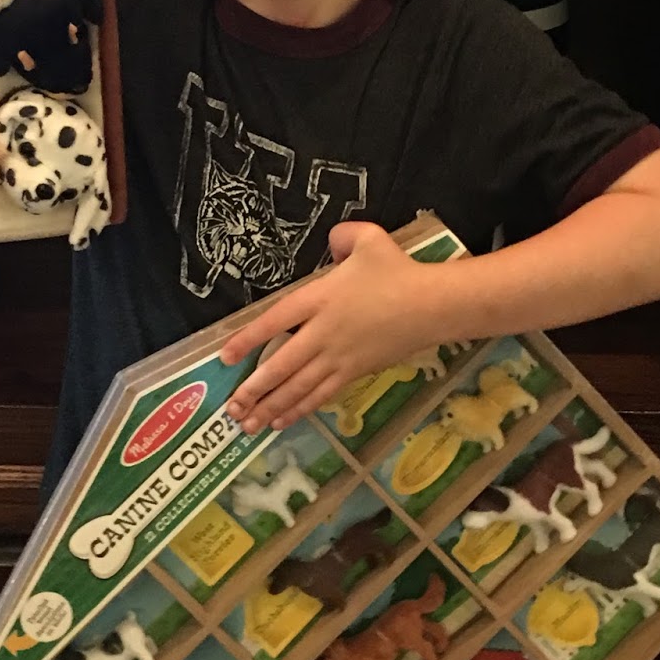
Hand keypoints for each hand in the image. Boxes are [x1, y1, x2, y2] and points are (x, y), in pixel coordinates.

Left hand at [220, 222, 446, 432]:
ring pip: (298, 387)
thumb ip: (342, 237)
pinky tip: (281, 421)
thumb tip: (330, 244)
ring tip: (247, 423)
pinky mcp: (355, 373)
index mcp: (320, 298)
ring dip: (271, 406)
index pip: (275, 321)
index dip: (248, 340)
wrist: (433, 305)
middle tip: (230, 407)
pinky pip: (321, 395)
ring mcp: (339, 357)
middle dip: (254, 389)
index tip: (226, 357)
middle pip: (281, 365)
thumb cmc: (398, 271)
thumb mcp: (368, 239)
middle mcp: (324, 332)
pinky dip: (300, 409)